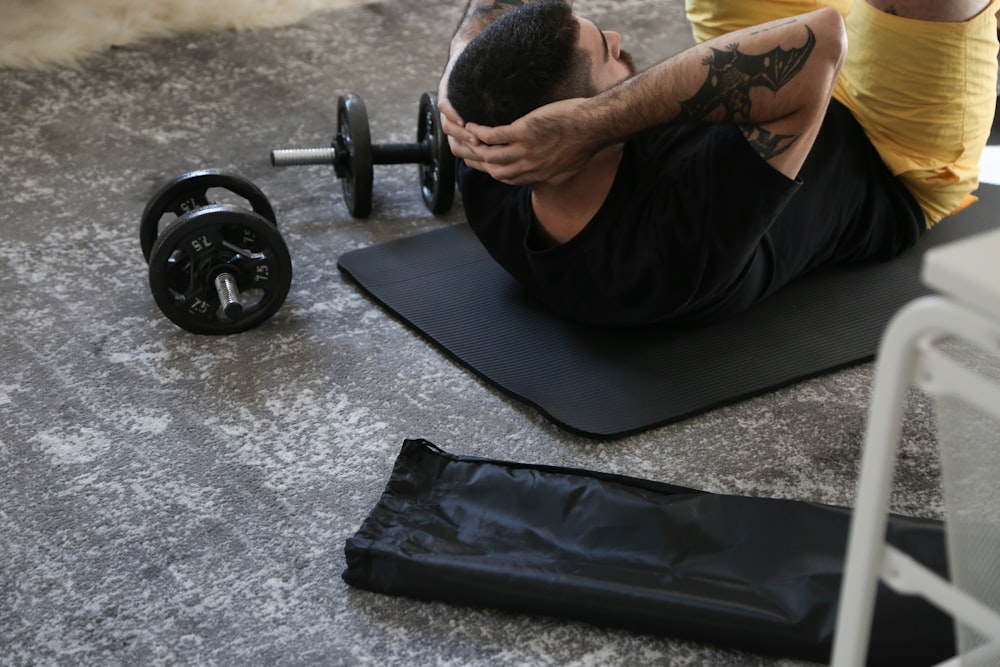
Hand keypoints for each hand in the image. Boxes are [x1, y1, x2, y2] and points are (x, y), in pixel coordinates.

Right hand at [463, 98, 598, 184]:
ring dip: (474, 146)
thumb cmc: (586, 144)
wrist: (593, 127)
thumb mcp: (569, 170)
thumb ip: (554, 176)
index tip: (483, 164)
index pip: (507, 178)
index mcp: (537, 176)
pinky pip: (492, 136)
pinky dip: (479, 132)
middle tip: (466, 150)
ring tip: (465, 136)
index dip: (492, 172)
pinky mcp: (523, 132)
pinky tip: (472, 125)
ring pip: (489, 155)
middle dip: (476, 161)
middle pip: (493, 169)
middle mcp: (527, 167)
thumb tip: (547, 179)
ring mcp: (524, 150)